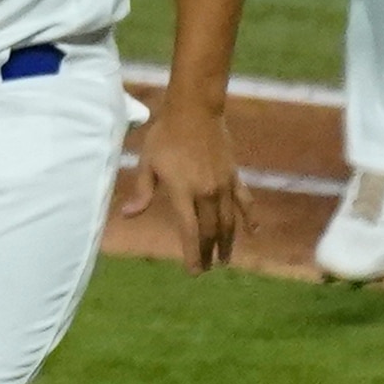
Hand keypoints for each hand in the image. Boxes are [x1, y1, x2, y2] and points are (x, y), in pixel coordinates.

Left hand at [122, 94, 242, 270]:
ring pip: (229, 221)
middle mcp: (206, 193)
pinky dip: (250, 217)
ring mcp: (224, 185)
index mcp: (183, 191)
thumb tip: (128, 215)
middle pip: (210, 230)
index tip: (195, 271)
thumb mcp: (147, 162)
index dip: (192, 253)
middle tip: (207, 268)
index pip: (189, 230)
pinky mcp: (235, 176)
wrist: (195, 111)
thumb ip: (142, 191)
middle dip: (208, 252)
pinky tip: (255, 232)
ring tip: (226, 259)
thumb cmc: (166, 135)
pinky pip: (245, 201)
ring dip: (228, 242)